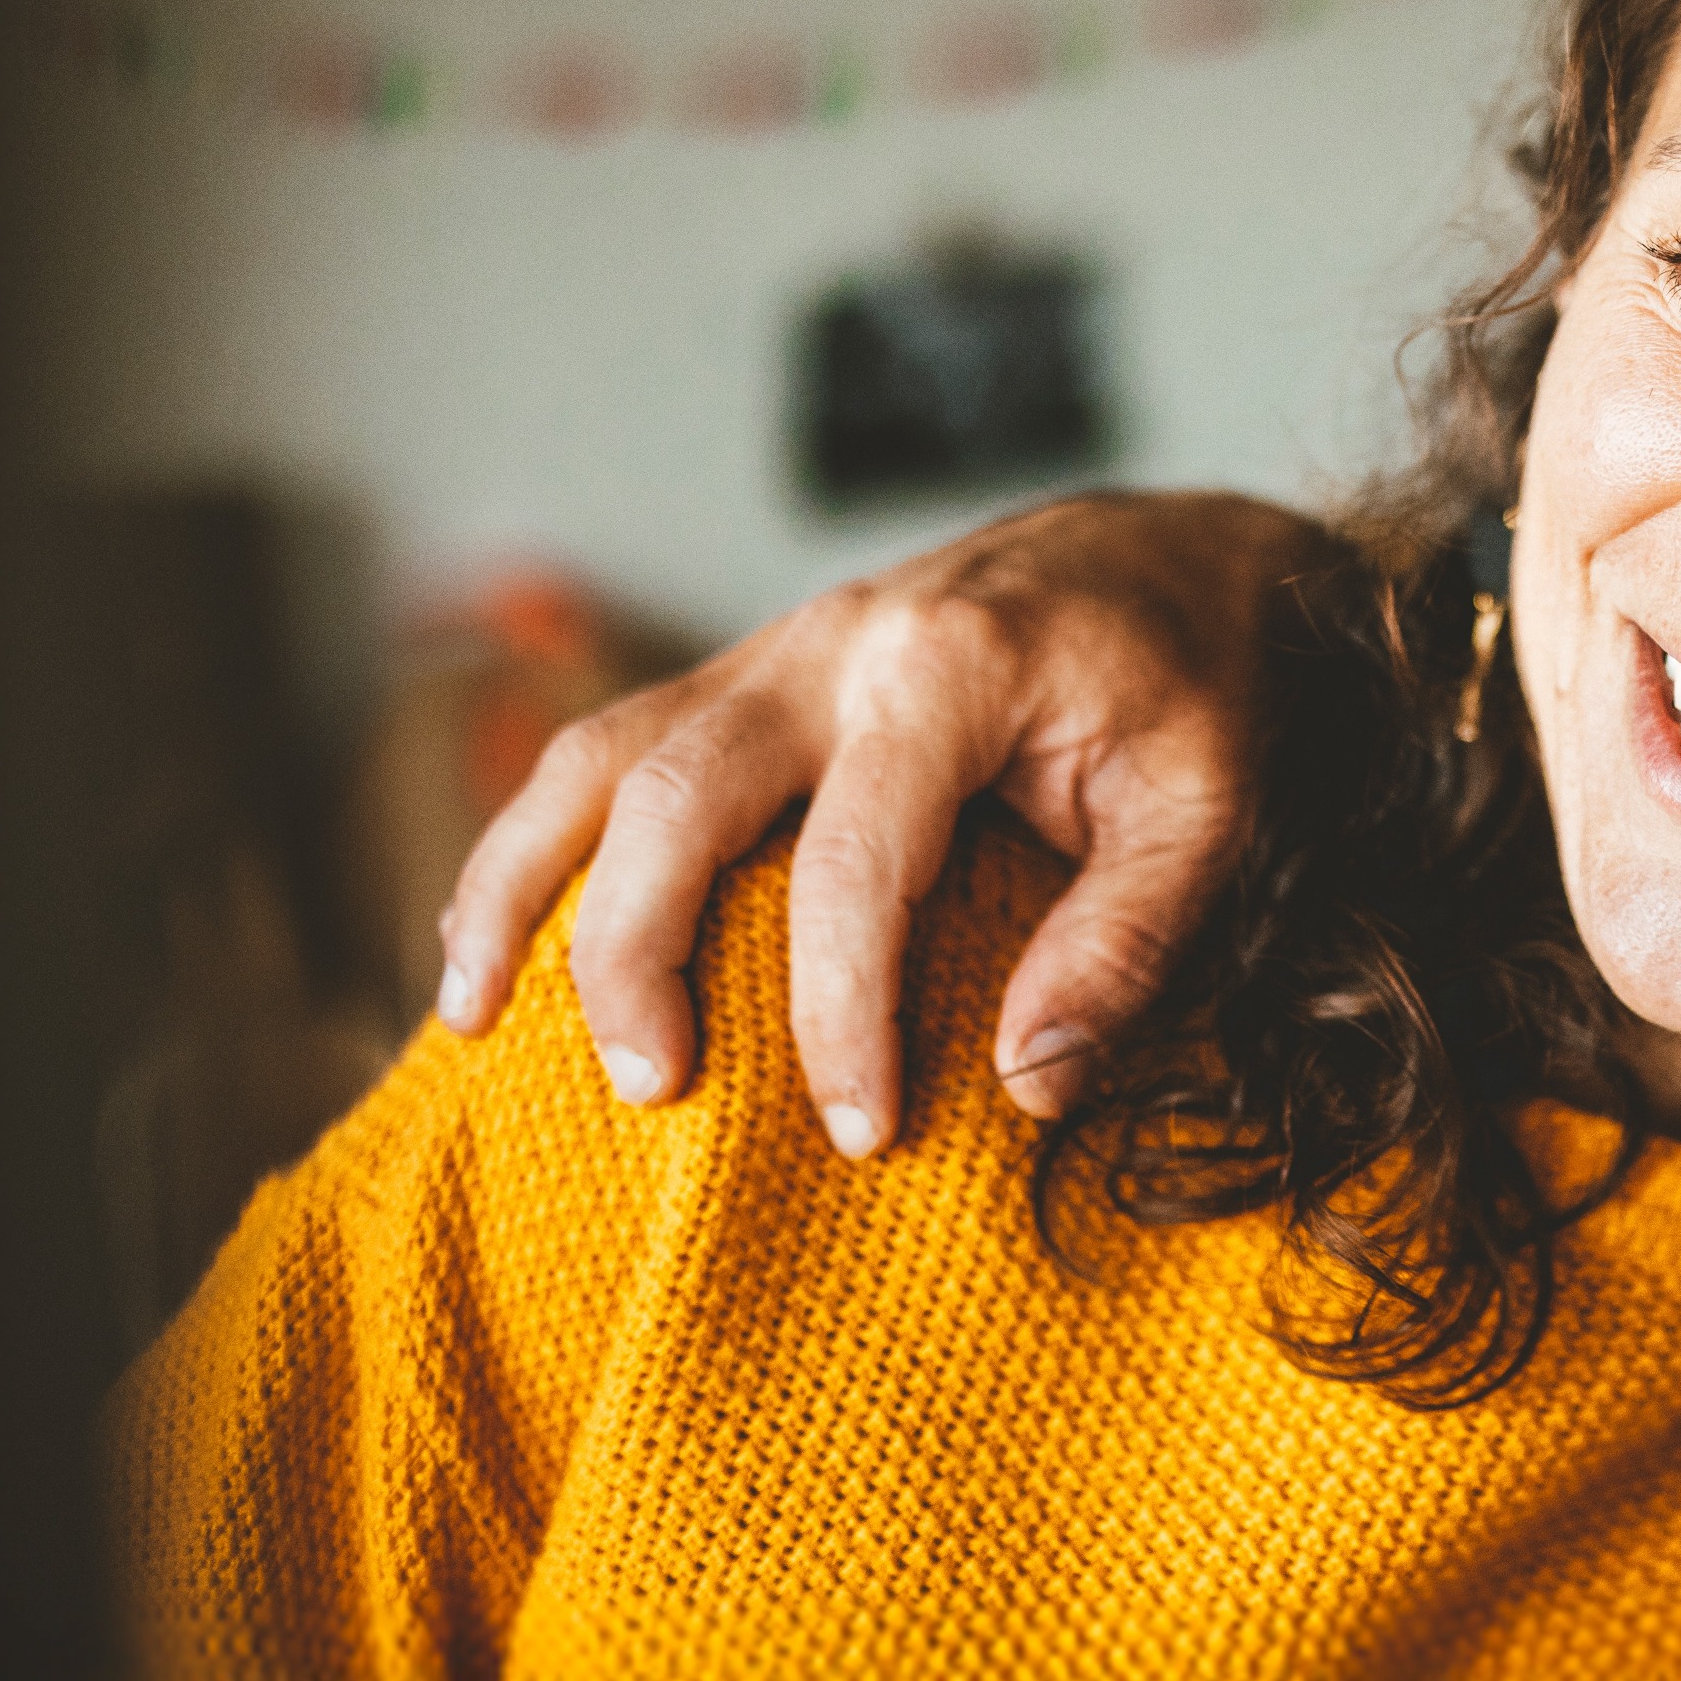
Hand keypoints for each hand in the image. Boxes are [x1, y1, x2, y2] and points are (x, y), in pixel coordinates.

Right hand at [417, 484, 1336, 1156]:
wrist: (1174, 550)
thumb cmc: (1197, 684)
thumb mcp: (1207, 810)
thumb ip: (1125, 942)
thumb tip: (1024, 1086)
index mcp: (948, 668)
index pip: (853, 859)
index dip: (839, 1007)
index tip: (860, 1130)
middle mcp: (832, 645)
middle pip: (674, 793)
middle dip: (635, 950)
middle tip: (654, 1089)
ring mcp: (772, 652)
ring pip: (597, 754)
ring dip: (522, 884)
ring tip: (472, 1015)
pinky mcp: (747, 679)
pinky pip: (608, 753)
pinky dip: (538, 848)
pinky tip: (495, 946)